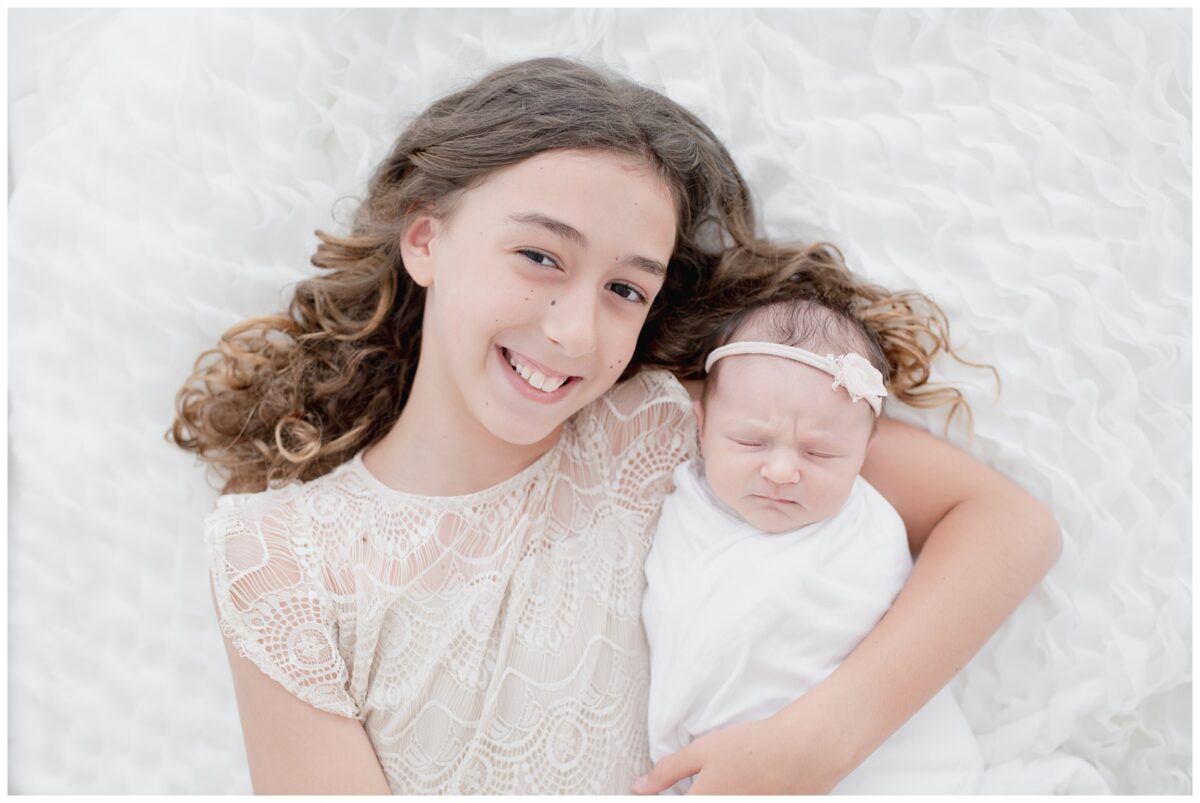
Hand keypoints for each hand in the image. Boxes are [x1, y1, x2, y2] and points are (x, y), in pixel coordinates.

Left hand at [632, 706, 856, 794]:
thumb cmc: (752, 746)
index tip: (651, 796)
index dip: (660, 799)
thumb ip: (667, 772)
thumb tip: (638, 788)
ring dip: (715, 795)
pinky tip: (745, 785)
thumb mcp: (703, 751)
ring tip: (732, 778)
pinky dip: (739, 796)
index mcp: (703, 802)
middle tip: (705, 783)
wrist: (803, 751)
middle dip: (695, 795)